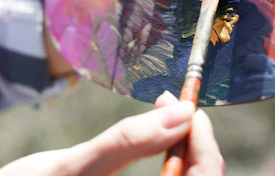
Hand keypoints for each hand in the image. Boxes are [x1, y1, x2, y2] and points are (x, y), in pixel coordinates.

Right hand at [0, 92, 224, 175]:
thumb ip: (127, 142)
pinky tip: (157, 137)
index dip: (205, 143)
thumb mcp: (69, 169)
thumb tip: (181, 111)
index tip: (189, 106)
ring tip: (166, 113)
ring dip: (183, 147)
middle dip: (194, 141)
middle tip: (176, 106)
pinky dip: (172, 159)